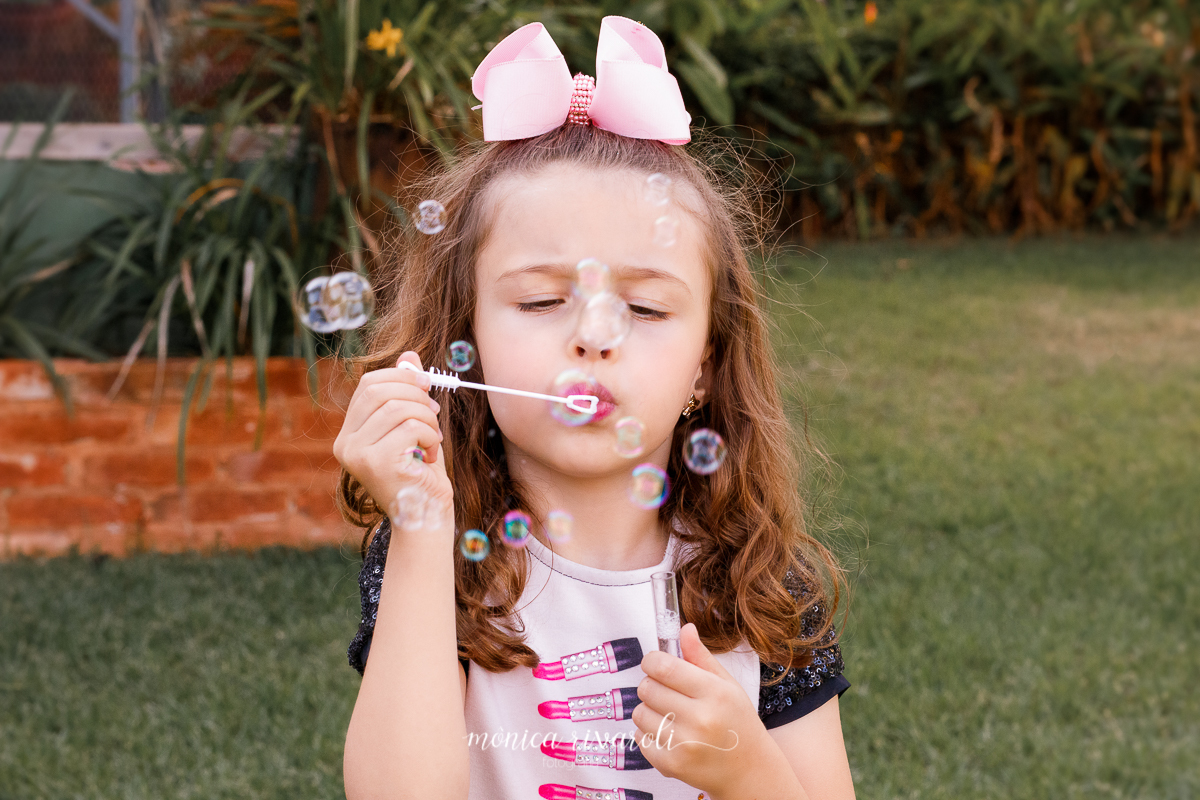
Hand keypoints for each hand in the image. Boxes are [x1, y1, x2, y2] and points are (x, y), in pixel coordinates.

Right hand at [333, 351, 452, 531]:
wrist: (426, 516)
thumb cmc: (420, 474)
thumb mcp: (414, 427)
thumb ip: (408, 395)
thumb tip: (409, 356)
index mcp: (349, 434)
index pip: (368, 385)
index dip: (400, 377)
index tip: (426, 385)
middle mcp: (345, 444)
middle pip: (380, 391)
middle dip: (416, 393)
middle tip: (435, 410)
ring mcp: (357, 454)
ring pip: (398, 408)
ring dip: (427, 418)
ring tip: (434, 438)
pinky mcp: (375, 463)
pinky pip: (410, 427)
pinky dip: (430, 436)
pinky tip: (429, 455)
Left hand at [633, 623, 773, 795]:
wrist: (749, 771)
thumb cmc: (738, 723)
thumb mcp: (727, 685)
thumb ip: (701, 657)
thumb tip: (685, 629)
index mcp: (714, 693)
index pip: (664, 666)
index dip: (652, 661)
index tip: (655, 664)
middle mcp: (700, 719)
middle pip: (647, 688)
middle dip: (651, 685)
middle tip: (667, 692)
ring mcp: (685, 745)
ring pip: (640, 713)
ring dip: (649, 710)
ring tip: (670, 715)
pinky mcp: (672, 765)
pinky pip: (640, 738)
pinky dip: (649, 734)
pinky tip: (670, 735)